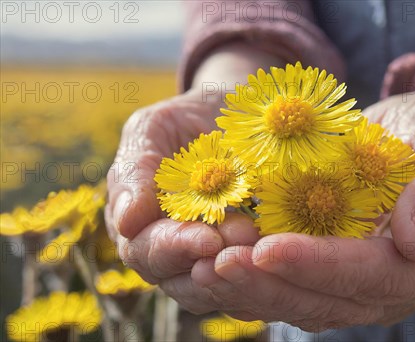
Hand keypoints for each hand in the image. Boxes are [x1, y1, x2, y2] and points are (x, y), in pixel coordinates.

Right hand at [104, 44, 282, 282]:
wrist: (232, 119)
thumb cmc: (187, 121)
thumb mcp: (154, 128)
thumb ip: (136, 168)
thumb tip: (127, 221)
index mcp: (138, 224)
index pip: (146, 250)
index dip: (175, 248)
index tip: (208, 239)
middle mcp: (168, 253)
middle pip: (179, 280)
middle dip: (213, 263)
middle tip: (247, 239)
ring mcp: (204, 263)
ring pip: (215, 290)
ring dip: (241, 275)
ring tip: (266, 250)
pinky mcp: (242, 266)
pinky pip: (249, 285)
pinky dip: (265, 279)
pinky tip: (284, 266)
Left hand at [151, 79, 414, 330]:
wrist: (412, 142)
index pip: (374, 275)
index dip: (321, 265)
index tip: (270, 248)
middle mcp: (395, 292)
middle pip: (330, 301)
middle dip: (272, 285)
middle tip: (218, 263)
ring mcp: (359, 292)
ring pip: (302, 305)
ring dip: (252, 290)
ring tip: (205, 268)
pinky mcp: (329, 280)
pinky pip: (288, 292)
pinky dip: (252, 284)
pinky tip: (213, 267)